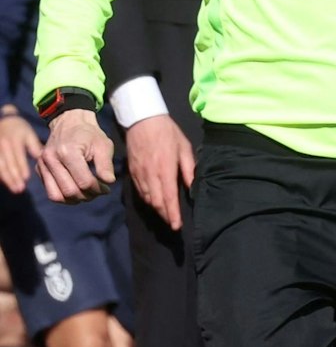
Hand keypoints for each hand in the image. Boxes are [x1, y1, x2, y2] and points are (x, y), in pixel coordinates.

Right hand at [0, 116, 41, 193]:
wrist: (3, 120)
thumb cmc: (19, 129)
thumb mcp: (29, 134)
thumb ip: (34, 146)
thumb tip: (40, 157)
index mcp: (13, 141)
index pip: (17, 157)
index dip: (21, 168)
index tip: (26, 179)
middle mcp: (2, 146)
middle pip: (7, 164)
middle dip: (13, 178)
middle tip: (20, 189)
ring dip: (6, 179)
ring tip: (15, 189)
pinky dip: (0, 175)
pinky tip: (5, 183)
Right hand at [36, 109, 114, 201]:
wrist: (69, 122)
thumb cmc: (89, 134)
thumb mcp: (103, 145)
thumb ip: (106, 165)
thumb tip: (109, 182)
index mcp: (67, 152)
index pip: (84, 182)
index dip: (98, 189)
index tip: (106, 188)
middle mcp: (51, 159)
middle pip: (70, 191)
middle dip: (88, 196)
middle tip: (98, 191)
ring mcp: (42, 165)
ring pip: (57, 196)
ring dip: (75, 200)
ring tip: (87, 193)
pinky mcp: (39, 170)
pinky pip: (51, 192)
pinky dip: (65, 196)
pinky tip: (78, 190)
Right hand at [124, 113, 195, 229]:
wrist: (142, 120)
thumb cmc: (168, 133)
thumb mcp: (184, 148)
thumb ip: (188, 169)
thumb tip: (192, 188)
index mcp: (165, 169)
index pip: (169, 198)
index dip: (172, 214)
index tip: (177, 226)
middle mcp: (150, 175)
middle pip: (156, 202)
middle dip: (165, 215)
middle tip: (173, 224)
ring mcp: (139, 174)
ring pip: (147, 198)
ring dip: (156, 209)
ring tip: (166, 216)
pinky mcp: (132, 171)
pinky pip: (139, 191)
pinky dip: (147, 199)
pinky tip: (154, 202)